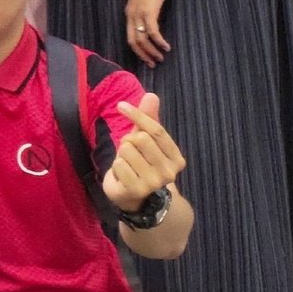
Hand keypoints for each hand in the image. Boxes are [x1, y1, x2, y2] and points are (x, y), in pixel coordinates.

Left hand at [103, 91, 185, 211]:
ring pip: (127, 149)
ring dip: (121, 154)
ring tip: (128, 165)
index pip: (157, 130)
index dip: (138, 115)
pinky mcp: (137, 190)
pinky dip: (116, 166)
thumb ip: (149, 119)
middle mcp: (169, 173)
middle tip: (131, 152)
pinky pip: (118, 163)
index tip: (121, 105)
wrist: (133, 196)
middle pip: (141, 138)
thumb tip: (152, 95)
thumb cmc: (140, 162)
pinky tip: (123, 175)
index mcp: (176, 159)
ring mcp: (154, 183)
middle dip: (129, 140)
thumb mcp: (145, 139)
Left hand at [125, 0, 172, 66]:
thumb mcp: (145, 2)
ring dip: (152, 51)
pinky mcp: (149, 11)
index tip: (146, 59)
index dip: (138, 50)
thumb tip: (152, 28)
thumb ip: (146, 14)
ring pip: (142, 39)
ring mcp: (139, 13)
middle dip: (143, 55)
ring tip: (161, 58)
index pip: (129, 37)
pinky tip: (166, 47)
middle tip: (153, 64)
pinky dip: (159, 41)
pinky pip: (152, 31)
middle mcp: (131, 14)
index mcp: (129, 13)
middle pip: (133, 41)